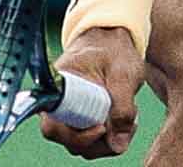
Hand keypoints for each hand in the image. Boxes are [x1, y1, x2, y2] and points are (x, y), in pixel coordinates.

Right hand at [40, 26, 145, 157]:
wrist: (112, 38)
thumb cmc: (114, 49)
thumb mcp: (124, 74)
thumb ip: (123, 108)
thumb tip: (117, 144)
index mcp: (59, 87)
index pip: (53, 126)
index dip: (78, 136)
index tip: (102, 128)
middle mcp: (58, 102)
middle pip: (67, 140)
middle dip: (98, 142)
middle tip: (126, 125)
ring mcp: (68, 111)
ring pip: (80, 144)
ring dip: (106, 142)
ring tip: (129, 120)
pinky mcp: (80, 117)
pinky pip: (89, 140)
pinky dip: (108, 138)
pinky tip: (124, 121)